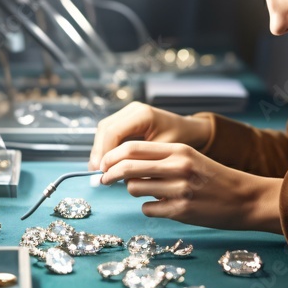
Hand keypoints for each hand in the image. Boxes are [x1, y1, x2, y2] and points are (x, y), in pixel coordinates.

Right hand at [88, 101, 211, 170]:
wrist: (190, 129)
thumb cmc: (180, 140)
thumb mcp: (163, 152)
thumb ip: (143, 162)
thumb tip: (122, 177)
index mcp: (143, 115)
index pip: (113, 132)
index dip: (105, 152)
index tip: (103, 171)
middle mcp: (133, 109)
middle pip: (105, 129)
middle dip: (99, 152)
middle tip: (97, 172)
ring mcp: (128, 112)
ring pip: (104, 130)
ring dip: (100, 150)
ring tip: (100, 170)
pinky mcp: (127, 118)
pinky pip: (110, 131)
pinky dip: (106, 147)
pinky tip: (107, 162)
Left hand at [99, 141, 282, 232]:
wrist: (245, 198)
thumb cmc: (215, 178)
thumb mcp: (191, 158)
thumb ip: (162, 158)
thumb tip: (125, 163)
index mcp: (179, 150)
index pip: (133, 147)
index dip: (112, 156)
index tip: (103, 163)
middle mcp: (178, 167)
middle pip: (127, 166)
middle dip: (109, 174)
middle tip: (103, 179)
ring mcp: (179, 190)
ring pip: (134, 188)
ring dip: (133, 190)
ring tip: (148, 191)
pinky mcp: (181, 211)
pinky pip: (148, 208)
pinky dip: (150, 207)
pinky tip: (163, 205)